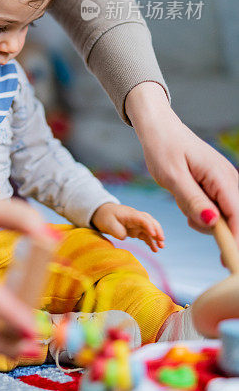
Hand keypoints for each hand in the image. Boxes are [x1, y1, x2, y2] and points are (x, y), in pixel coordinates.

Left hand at [91, 202, 164, 251]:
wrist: (102, 213)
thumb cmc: (105, 217)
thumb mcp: (108, 224)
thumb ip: (117, 231)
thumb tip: (125, 237)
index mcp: (130, 214)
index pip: (142, 218)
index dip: (149, 226)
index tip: (153, 234)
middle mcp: (136, 217)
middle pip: (150, 222)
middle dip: (157, 231)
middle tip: (161, 241)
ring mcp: (137, 223)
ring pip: (150, 229)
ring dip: (156, 237)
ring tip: (161, 247)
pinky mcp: (136, 230)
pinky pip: (146, 235)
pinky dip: (151, 241)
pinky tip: (155, 249)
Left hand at [126, 82, 238, 241]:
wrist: (159, 129)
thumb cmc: (163, 148)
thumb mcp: (172, 177)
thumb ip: (193, 200)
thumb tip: (213, 222)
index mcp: (221, 177)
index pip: (236, 216)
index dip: (233, 241)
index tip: (226, 262)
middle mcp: (230, 179)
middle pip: (232, 219)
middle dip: (210, 226)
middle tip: (186, 212)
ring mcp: (225, 182)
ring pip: (222, 215)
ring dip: (201, 216)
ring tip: (181, 196)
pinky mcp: (218, 185)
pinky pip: (215, 207)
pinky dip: (199, 208)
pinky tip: (185, 196)